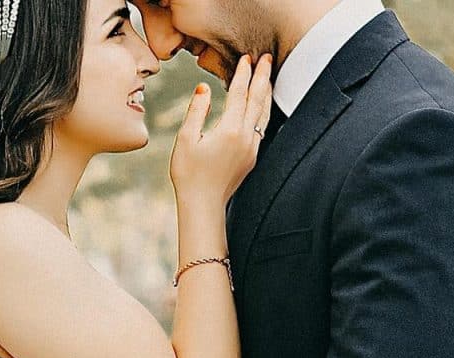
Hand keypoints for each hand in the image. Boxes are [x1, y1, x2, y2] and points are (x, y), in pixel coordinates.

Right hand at [171, 53, 273, 210]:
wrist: (203, 204)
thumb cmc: (189, 173)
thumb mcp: (186, 139)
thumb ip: (197, 111)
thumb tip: (203, 88)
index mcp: (230, 130)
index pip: (239, 94)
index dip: (243, 74)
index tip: (246, 58)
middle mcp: (246, 137)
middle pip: (258, 99)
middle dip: (262, 77)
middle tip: (266, 58)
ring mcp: (252, 148)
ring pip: (263, 113)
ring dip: (266, 93)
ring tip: (267, 77)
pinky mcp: (252, 157)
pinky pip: (261, 126)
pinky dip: (262, 110)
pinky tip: (260, 106)